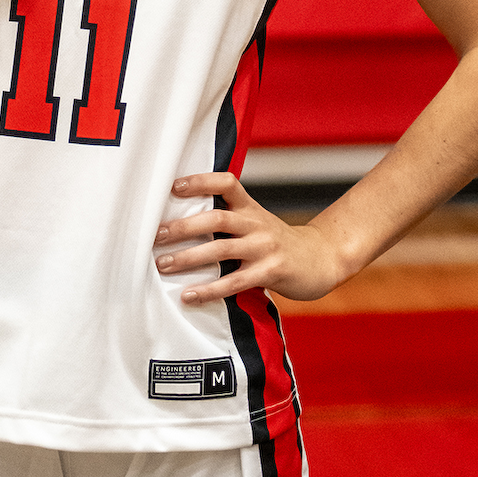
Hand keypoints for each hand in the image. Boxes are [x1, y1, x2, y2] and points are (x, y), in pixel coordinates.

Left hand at [154, 171, 353, 305]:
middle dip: (183, 226)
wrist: (321, 260)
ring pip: (221, 249)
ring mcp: (265, 248)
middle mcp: (257, 223)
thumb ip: (229, 219)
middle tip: (156, 234)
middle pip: (217, 217)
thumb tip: (180, 222)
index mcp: (251, 207)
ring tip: (163, 264)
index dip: (200, 181)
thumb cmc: (277, 243)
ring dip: (188, 258)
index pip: (226, 183)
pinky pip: (235, 282)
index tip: (173, 187)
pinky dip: (209, 289)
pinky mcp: (271, 272)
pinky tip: (189, 295)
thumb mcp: (256, 222)